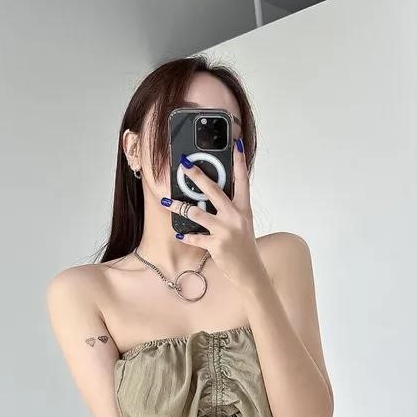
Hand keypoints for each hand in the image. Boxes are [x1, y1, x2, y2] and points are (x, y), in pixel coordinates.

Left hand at [159, 139, 263, 290]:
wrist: (250, 271)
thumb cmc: (244, 246)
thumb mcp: (242, 223)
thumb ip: (231, 209)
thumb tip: (212, 195)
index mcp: (243, 208)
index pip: (242, 180)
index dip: (239, 162)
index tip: (235, 144)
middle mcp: (235, 217)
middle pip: (214, 191)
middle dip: (197, 176)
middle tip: (184, 164)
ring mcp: (226, 231)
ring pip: (197, 213)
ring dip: (179, 207)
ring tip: (166, 201)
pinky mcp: (217, 245)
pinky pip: (195, 238)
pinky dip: (186, 236)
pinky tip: (179, 234)